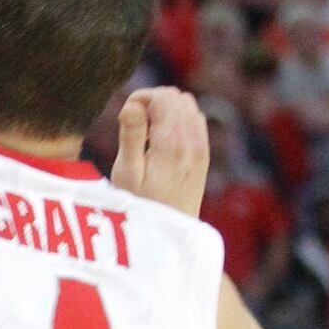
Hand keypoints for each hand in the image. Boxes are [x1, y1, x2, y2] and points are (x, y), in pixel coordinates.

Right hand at [111, 88, 209, 218]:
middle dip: (153, 101)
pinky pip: (195, 120)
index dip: (140, 98)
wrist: (169, 232)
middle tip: (134, 124)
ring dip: (166, 110)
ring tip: (146, 132)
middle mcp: (192, 140)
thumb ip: (131, 134)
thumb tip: (132, 104)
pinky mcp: (203, 154)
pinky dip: (177, 120)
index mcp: (172, 142)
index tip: (125, 116)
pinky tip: (160, 141)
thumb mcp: (127, 172)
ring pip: (187, 105)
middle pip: (176, 97)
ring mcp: (201, 147)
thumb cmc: (141, 205)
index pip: (162, 96)